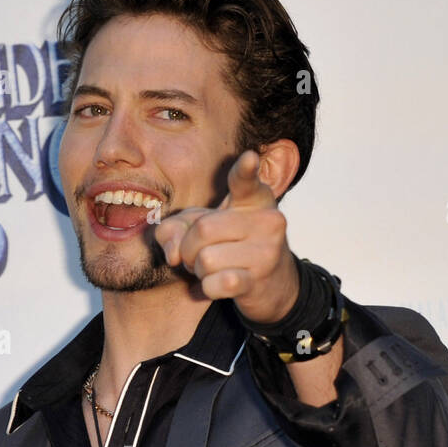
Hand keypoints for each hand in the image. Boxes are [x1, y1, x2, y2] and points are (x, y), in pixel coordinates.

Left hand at [153, 149, 300, 322]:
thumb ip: (174, 229)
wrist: (274, 285)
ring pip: (206, 260)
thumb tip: (173, 253)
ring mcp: (267, 252)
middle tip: (199, 255)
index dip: (245, 170)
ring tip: (213, 269)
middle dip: (188, 248)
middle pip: (203, 230)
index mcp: (254, 199)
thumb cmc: (232, 248)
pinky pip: (216, 284)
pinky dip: (208, 288)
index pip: (246, 181)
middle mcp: (267, 221)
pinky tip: (218, 285)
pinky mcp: (260, 281)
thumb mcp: (202, 228)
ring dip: (199, 271)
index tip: (249, 158)